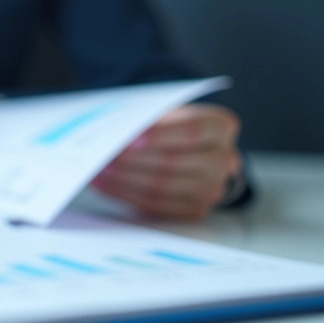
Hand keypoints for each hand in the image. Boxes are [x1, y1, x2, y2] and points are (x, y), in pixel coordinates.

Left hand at [92, 104, 240, 220]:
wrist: (191, 150)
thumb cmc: (173, 126)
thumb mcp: (168, 112)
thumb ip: (148, 121)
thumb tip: (114, 134)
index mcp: (220, 127)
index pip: (191, 132)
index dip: (159, 136)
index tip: (129, 140)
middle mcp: (224, 160)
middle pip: (174, 162)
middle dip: (133, 160)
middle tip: (103, 155)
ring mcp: (212, 189)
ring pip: (162, 187)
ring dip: (124, 179)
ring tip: (98, 169)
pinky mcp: (195, 210)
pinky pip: (156, 205)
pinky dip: (126, 194)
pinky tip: (106, 184)